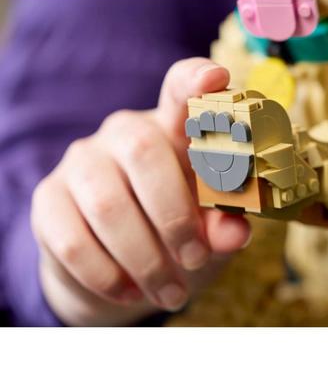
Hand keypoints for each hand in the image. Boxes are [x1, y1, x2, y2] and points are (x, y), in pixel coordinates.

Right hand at [31, 58, 250, 325]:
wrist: (116, 266)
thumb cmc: (174, 235)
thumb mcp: (207, 229)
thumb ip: (222, 224)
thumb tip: (235, 232)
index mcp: (172, 130)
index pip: (180, 89)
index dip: (196, 80)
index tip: (215, 79)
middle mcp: (123, 134)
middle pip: (144, 151)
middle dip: (175, 217)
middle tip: (195, 260)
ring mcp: (82, 162)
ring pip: (107, 204)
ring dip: (145, 259)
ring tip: (172, 292)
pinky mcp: (48, 199)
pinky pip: (73, 239)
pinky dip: (108, 275)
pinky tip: (132, 292)